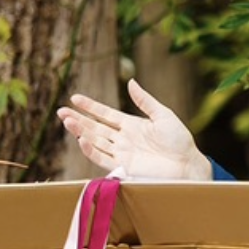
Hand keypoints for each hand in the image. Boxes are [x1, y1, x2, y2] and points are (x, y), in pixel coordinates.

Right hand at [57, 79, 211, 180]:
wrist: (187, 163)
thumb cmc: (179, 140)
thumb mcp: (163, 115)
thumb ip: (145, 101)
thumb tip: (130, 82)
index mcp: (131, 125)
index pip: (105, 114)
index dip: (90, 106)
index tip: (74, 97)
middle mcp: (123, 139)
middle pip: (95, 128)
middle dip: (78, 119)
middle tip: (61, 111)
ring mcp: (122, 153)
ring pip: (95, 141)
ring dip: (80, 131)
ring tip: (66, 121)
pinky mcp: (124, 167)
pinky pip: (102, 158)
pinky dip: (90, 150)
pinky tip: (81, 139)